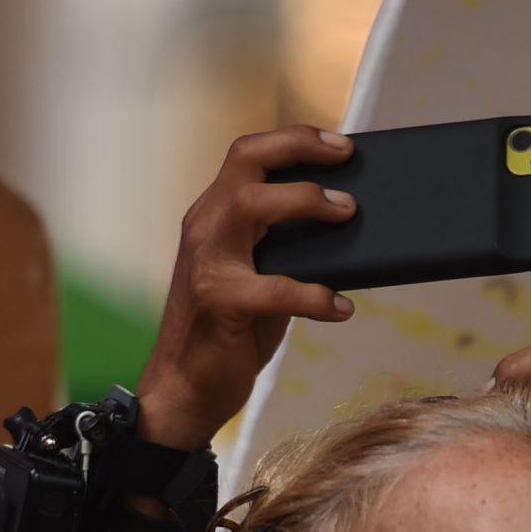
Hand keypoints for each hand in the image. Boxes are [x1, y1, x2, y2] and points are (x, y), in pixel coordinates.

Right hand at [138, 126, 359, 450]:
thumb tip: (344, 228)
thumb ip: (283, 249)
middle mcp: (205, 229)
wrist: (183, 391)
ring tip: (348, 216)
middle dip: (301, 152)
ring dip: (306, 203)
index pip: (247, 155)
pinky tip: (341, 307)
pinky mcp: (219, 304)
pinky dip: (316, 296)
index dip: (293, 140)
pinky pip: (276, 289)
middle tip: (347, 164)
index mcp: (212, 217)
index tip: (339, 143)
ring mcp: (207, 264)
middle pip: (247, 162)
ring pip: (252, 207)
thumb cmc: (227, 333)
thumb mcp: (255, 278)